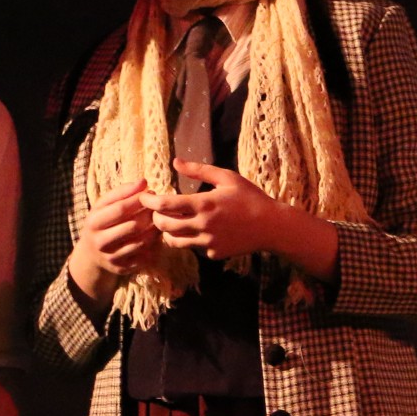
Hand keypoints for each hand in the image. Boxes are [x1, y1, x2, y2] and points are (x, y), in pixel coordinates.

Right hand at [66, 176, 159, 303]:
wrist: (92, 254)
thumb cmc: (102, 222)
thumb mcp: (104, 205)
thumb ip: (122, 192)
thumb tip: (143, 181)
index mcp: (94, 222)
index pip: (120, 209)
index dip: (138, 200)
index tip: (150, 193)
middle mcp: (100, 242)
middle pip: (133, 226)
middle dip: (149, 215)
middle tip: (158, 207)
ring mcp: (111, 257)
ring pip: (141, 242)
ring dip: (154, 230)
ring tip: (159, 220)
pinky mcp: (122, 269)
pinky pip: (144, 256)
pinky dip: (153, 245)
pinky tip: (155, 236)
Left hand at [144, 162, 300, 263]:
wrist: (271, 226)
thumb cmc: (250, 197)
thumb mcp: (227, 177)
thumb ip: (199, 170)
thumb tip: (175, 161)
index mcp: (204, 204)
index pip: (166, 204)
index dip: (150, 201)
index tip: (145, 196)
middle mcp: (203, 225)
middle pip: (164, 226)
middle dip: (154, 218)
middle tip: (155, 211)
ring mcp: (208, 242)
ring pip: (175, 241)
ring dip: (168, 232)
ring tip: (171, 222)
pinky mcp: (214, 254)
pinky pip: (195, 248)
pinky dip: (192, 240)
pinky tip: (199, 231)